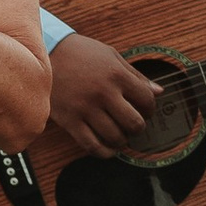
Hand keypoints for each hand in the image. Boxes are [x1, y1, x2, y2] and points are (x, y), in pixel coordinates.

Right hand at [50, 31, 162, 156]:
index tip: (145, 111)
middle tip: (133, 125)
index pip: (147, 100)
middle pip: (134, 123)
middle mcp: (103, 92)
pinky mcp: (69, 120)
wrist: (45, 53)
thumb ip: (136, 75)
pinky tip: (108, 148)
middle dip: (138, 128)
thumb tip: (160, 91)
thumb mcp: (111, 56)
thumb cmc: (81, 53)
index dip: (150, 109)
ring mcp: (85, 108)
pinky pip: (92, 145)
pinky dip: (104, 152)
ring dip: (122, 140)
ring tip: (119, 135)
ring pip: (115, 137)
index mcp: (116, 74)